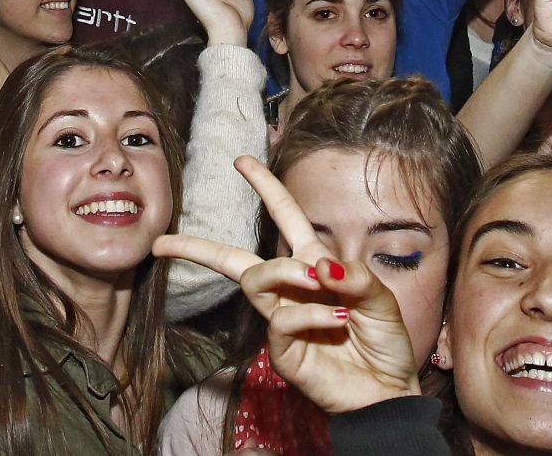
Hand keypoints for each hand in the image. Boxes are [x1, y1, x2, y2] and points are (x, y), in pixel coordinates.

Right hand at [155, 157, 423, 413]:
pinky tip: (338, 319)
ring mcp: (283, 319)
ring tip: (319, 281)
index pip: (284, 218)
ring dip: (284, 272)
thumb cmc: (383, 341)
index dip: (265, 187)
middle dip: (198, 247)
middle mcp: (291, 288)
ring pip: (255, 281)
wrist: (387, 390)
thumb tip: (317, 263)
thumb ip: (354, 275)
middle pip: (234, 259)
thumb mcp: (380, 297)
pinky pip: (283, 320)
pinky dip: (311, 313)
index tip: (240, 161)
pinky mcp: (283, 350)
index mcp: (314, 265)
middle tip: (164, 242)